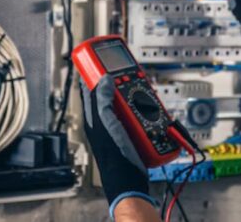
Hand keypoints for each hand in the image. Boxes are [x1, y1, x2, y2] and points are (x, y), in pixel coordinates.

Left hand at [80, 75, 156, 215]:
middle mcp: (104, 120)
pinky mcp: (131, 133)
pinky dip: (145, 111)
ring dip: (135, 97)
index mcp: (93, 117)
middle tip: (129, 75)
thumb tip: (104, 79)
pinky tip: (151, 111)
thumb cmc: (114, 156)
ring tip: (142, 94)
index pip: (89, 89)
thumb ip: (102, 101)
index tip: (100, 60)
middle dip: (120, 84)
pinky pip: (138, 116)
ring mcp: (118, 126)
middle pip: (111, 94)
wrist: (129, 180)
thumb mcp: (106, 123)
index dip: (93, 73)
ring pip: (127, 103)